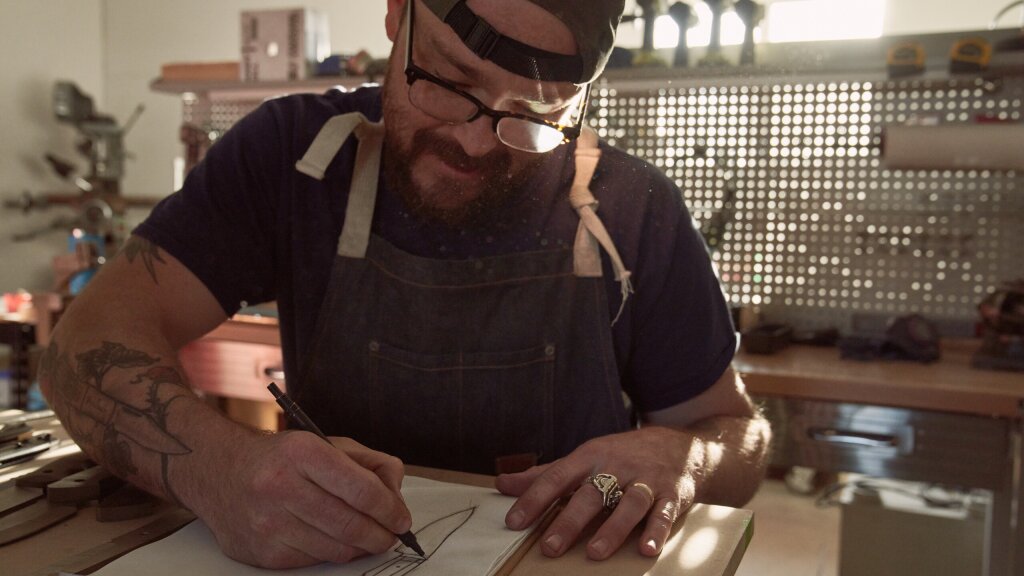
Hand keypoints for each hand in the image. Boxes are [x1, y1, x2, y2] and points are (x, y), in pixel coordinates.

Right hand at [192, 431, 409, 567]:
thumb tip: (396, 494)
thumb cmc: (281, 458)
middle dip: (381, 535)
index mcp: (302, 453)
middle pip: (350, 525)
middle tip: (391, 536)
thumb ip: (369, 462)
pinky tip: (334, 541)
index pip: (361, 490)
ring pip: (335, 549)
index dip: (390, 509)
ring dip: (360, 548)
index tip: (402, 519)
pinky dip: (331, 553)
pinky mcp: (261, 552)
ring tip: (368, 539)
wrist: (218, 471)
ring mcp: (268, 523)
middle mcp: (281, 487)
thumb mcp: (325, 443)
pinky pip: (312, 561)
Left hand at [495, 427, 697, 560]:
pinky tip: (647, 549)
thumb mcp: (585, 459)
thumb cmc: (622, 456)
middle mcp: (617, 467)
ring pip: (629, 504)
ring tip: (595, 553)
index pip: (557, 477)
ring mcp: (646, 480)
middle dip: (569, 521)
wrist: (680, 446)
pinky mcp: (672, 495)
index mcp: (591, 457)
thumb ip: (546, 475)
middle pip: (591, 494)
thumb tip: (502, 484)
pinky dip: (657, 531)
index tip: (514, 521)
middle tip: (549, 547)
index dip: (535, 499)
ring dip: (613, 529)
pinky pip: (664, 513)